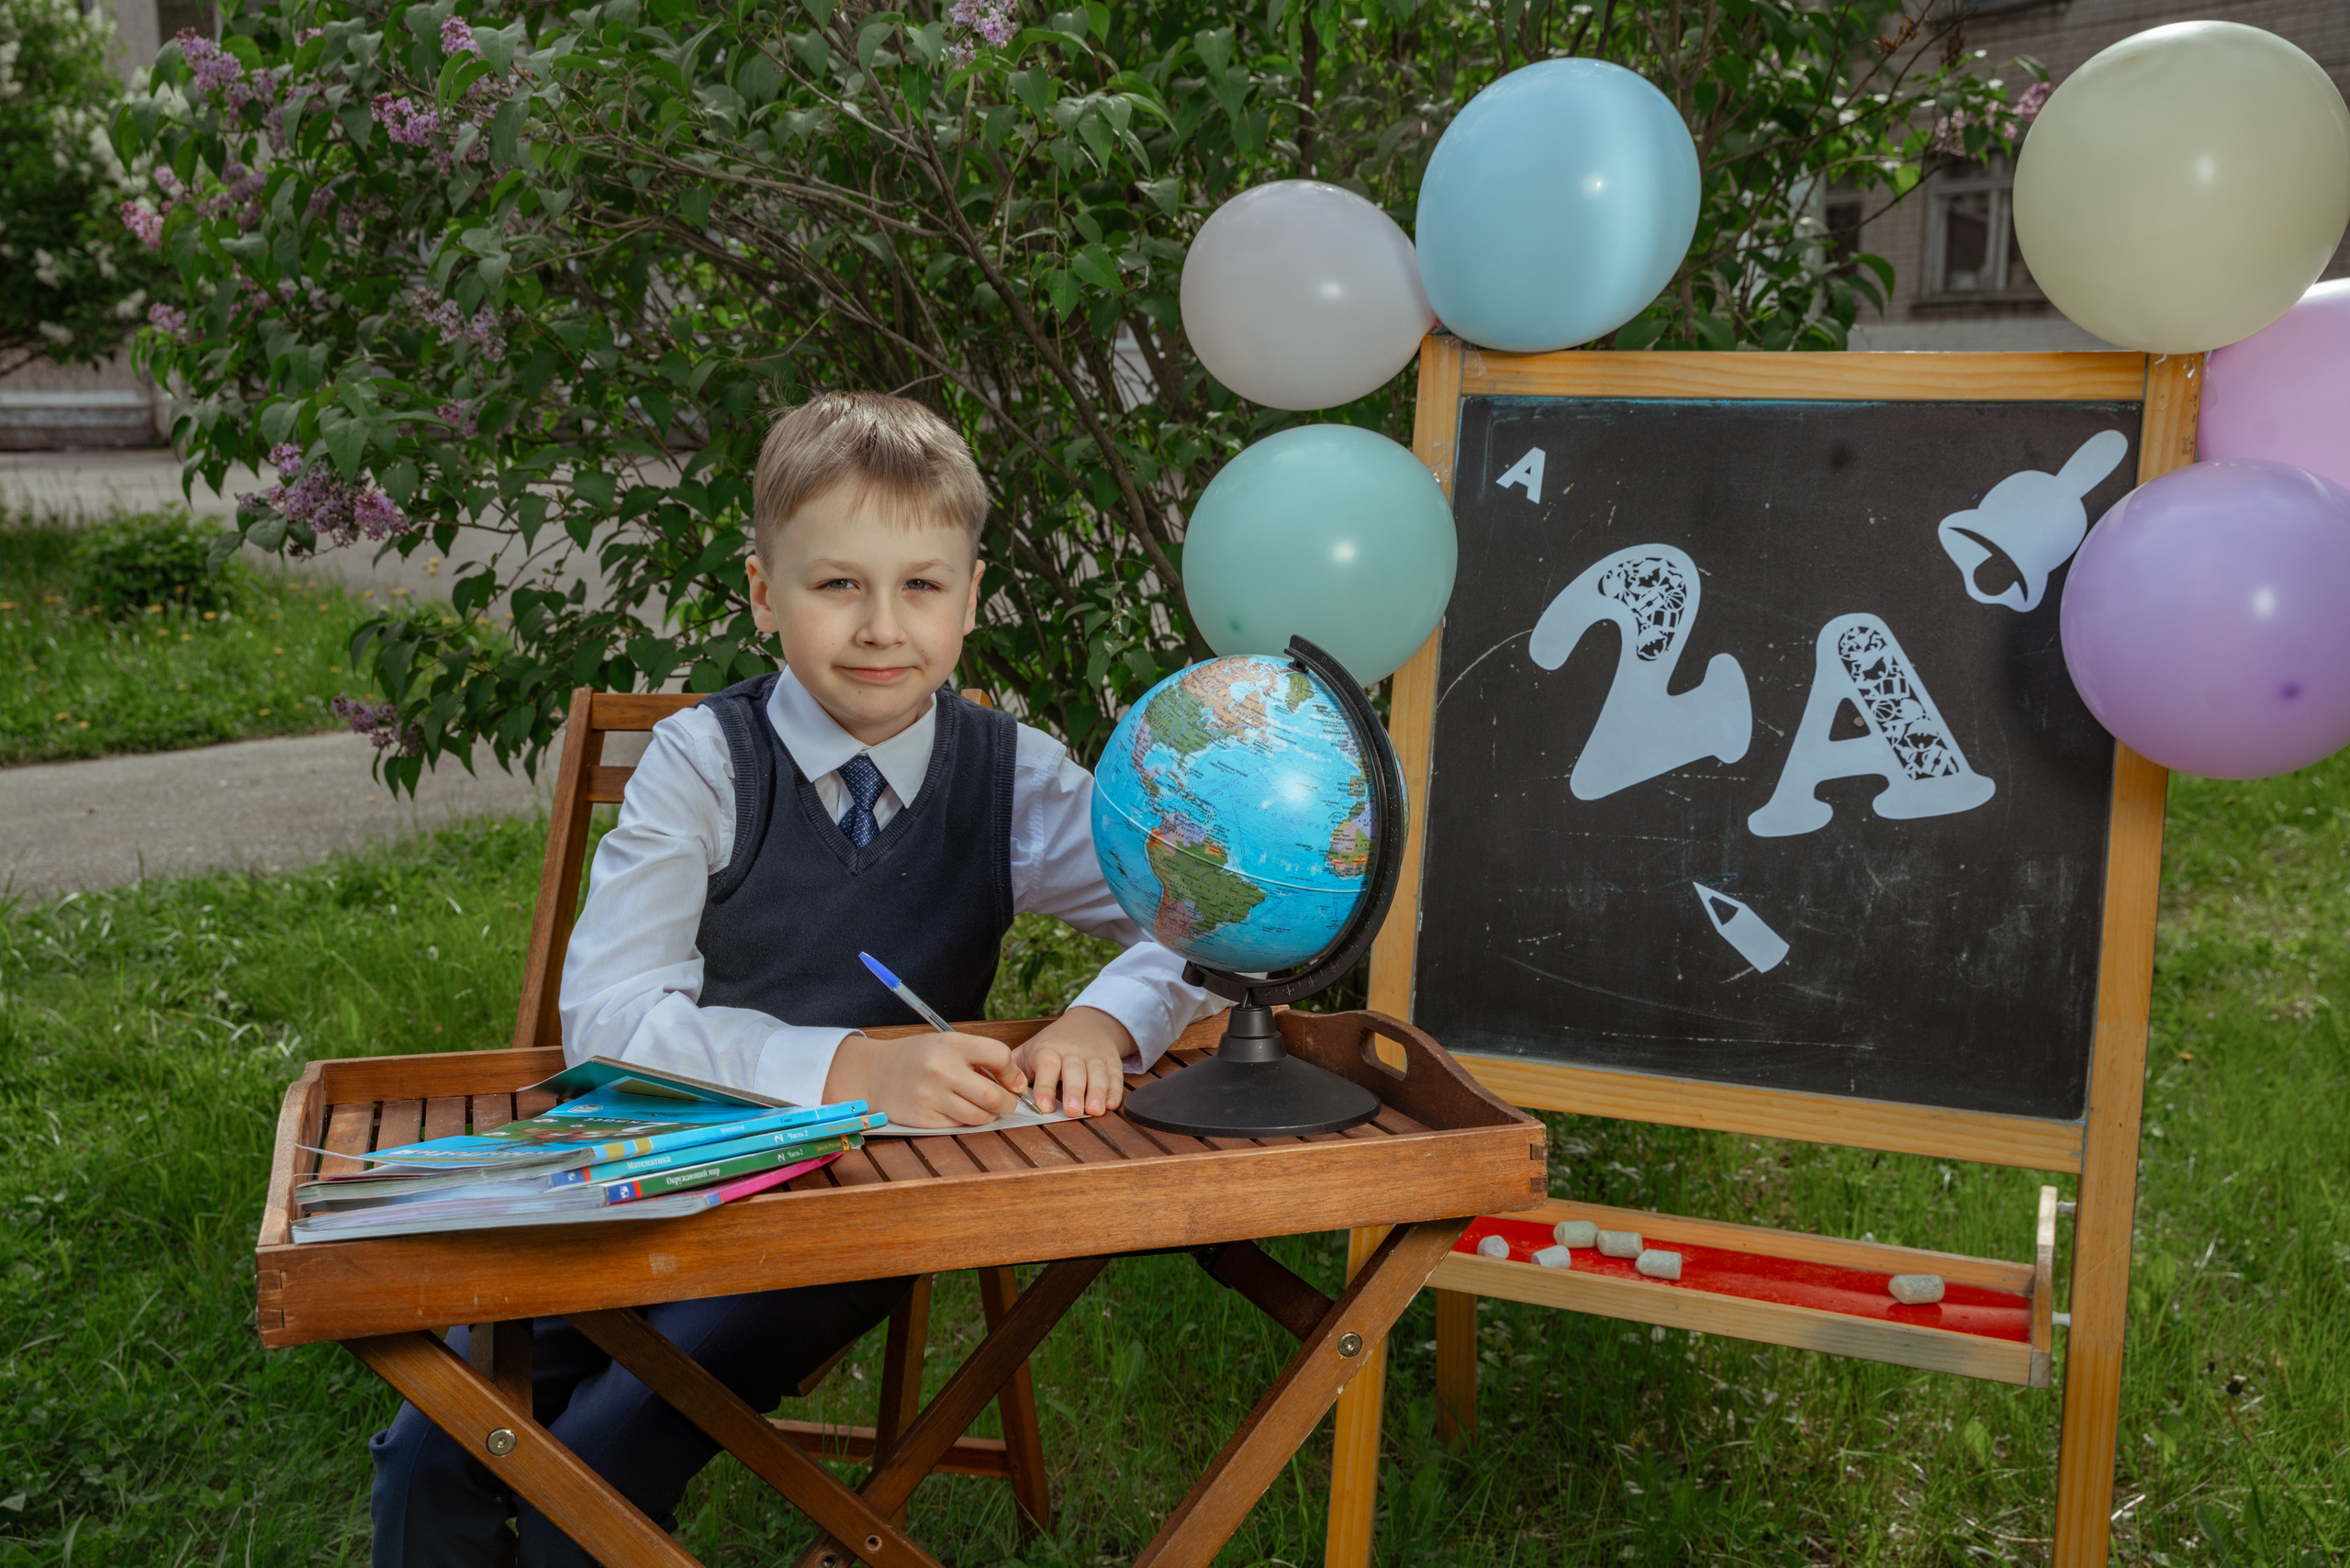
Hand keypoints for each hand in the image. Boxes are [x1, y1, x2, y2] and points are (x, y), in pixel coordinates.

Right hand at [823, 1030, 1025, 1128]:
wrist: (875, 1073)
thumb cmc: (918, 1057)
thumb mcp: (946, 1043)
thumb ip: (981, 1057)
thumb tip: (1018, 1084)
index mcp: (950, 1043)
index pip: (999, 1055)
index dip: (1012, 1072)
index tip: (1012, 1080)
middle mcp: (941, 1069)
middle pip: (993, 1095)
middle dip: (1007, 1102)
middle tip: (1006, 1101)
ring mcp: (931, 1096)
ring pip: (980, 1115)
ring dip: (988, 1114)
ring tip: (981, 1105)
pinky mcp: (924, 1118)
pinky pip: (960, 1125)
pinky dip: (966, 1120)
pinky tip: (957, 1109)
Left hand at [1012, 1007, 1135, 1118]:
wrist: (1088, 1023)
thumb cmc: (1051, 1046)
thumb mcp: (1028, 1051)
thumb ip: (1011, 1069)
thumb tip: (993, 1089)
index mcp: (1047, 1050)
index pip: (1047, 1065)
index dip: (1046, 1086)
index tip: (1045, 1107)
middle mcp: (1072, 1052)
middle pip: (1074, 1070)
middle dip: (1074, 1091)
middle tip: (1073, 1111)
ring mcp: (1094, 1056)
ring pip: (1097, 1073)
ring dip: (1098, 1092)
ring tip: (1095, 1111)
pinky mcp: (1112, 1061)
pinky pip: (1115, 1075)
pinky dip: (1116, 1090)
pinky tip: (1113, 1104)